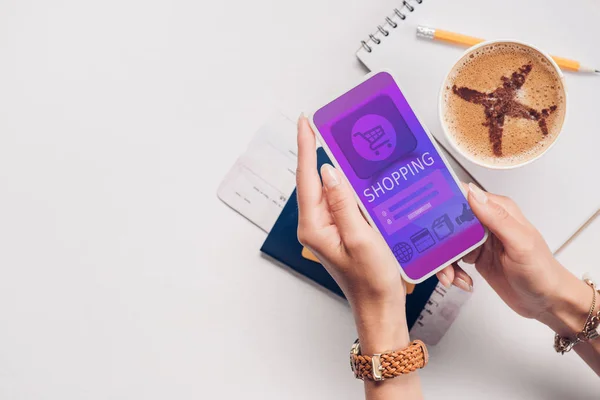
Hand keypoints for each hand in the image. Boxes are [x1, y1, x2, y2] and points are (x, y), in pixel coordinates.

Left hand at [295, 115, 407, 352]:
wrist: (379, 307)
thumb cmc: (372, 280)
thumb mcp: (361, 238)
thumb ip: (342, 203)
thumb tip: (328, 170)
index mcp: (314, 226)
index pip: (306, 178)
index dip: (305, 146)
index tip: (305, 121)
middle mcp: (315, 225)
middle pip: (313, 180)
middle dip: (318, 150)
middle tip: (330, 124)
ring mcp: (325, 228)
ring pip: (326, 189)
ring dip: (333, 166)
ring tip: (343, 141)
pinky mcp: (337, 230)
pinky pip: (338, 200)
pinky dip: (345, 184)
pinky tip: (357, 173)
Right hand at [437, 184, 586, 328]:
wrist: (546, 303)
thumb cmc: (541, 272)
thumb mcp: (520, 243)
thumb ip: (496, 218)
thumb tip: (472, 193)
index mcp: (497, 210)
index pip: (464, 197)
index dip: (443, 204)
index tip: (426, 216)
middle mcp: (485, 222)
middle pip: (448, 222)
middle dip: (438, 242)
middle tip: (439, 260)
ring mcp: (478, 241)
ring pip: (447, 244)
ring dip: (444, 262)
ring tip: (451, 278)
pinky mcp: (474, 258)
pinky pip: (451, 260)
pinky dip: (451, 272)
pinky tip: (461, 281)